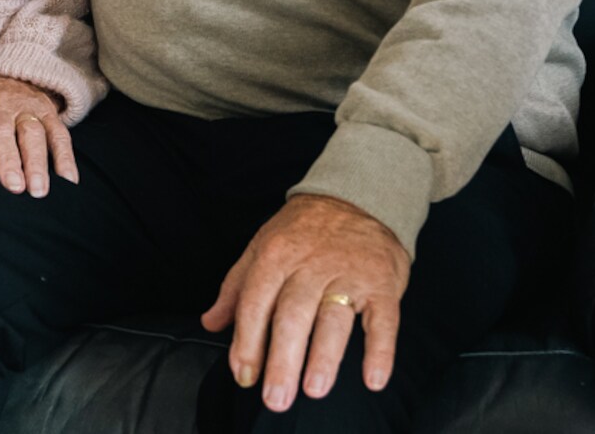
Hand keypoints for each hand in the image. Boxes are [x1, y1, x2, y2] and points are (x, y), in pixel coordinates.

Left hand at [0, 76, 78, 195]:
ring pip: (33, 133)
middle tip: (13, 187)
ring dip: (37, 163)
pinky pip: (60, 135)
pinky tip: (67, 181)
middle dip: (8, 160)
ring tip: (37, 191)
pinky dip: (65, 159)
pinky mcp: (50, 112)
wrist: (7, 76)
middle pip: (2, 131)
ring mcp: (27, 106)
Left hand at [202, 194, 410, 411]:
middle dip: (282, 359)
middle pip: (293, 315)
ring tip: (314, 389)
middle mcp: (311, 264)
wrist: (358, 195)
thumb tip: (210, 323)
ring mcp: (349, 272)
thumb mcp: (262, 245)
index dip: (247, 342)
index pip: (256, 303)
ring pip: (334, 317)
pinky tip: (373, 379)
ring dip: (324, 356)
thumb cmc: (303, 231)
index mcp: (276, 255)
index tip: (244, 376)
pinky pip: (384, 319)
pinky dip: (381, 350)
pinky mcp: (382, 282)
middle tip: (275, 398)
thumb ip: (236, 286)